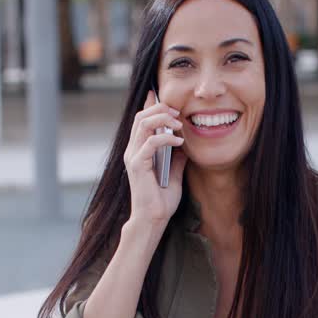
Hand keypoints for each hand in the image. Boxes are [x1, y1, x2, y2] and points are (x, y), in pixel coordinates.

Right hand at [123, 89, 187, 240]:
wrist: (153, 219)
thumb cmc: (161, 201)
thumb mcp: (174, 175)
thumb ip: (176, 159)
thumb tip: (184, 145)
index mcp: (139, 151)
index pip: (141, 120)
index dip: (150, 105)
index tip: (164, 97)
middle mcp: (133, 150)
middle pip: (140, 116)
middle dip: (160, 109)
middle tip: (178, 113)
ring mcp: (133, 157)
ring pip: (143, 124)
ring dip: (162, 119)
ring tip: (179, 124)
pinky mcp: (137, 165)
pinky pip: (151, 142)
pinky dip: (166, 138)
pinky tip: (179, 142)